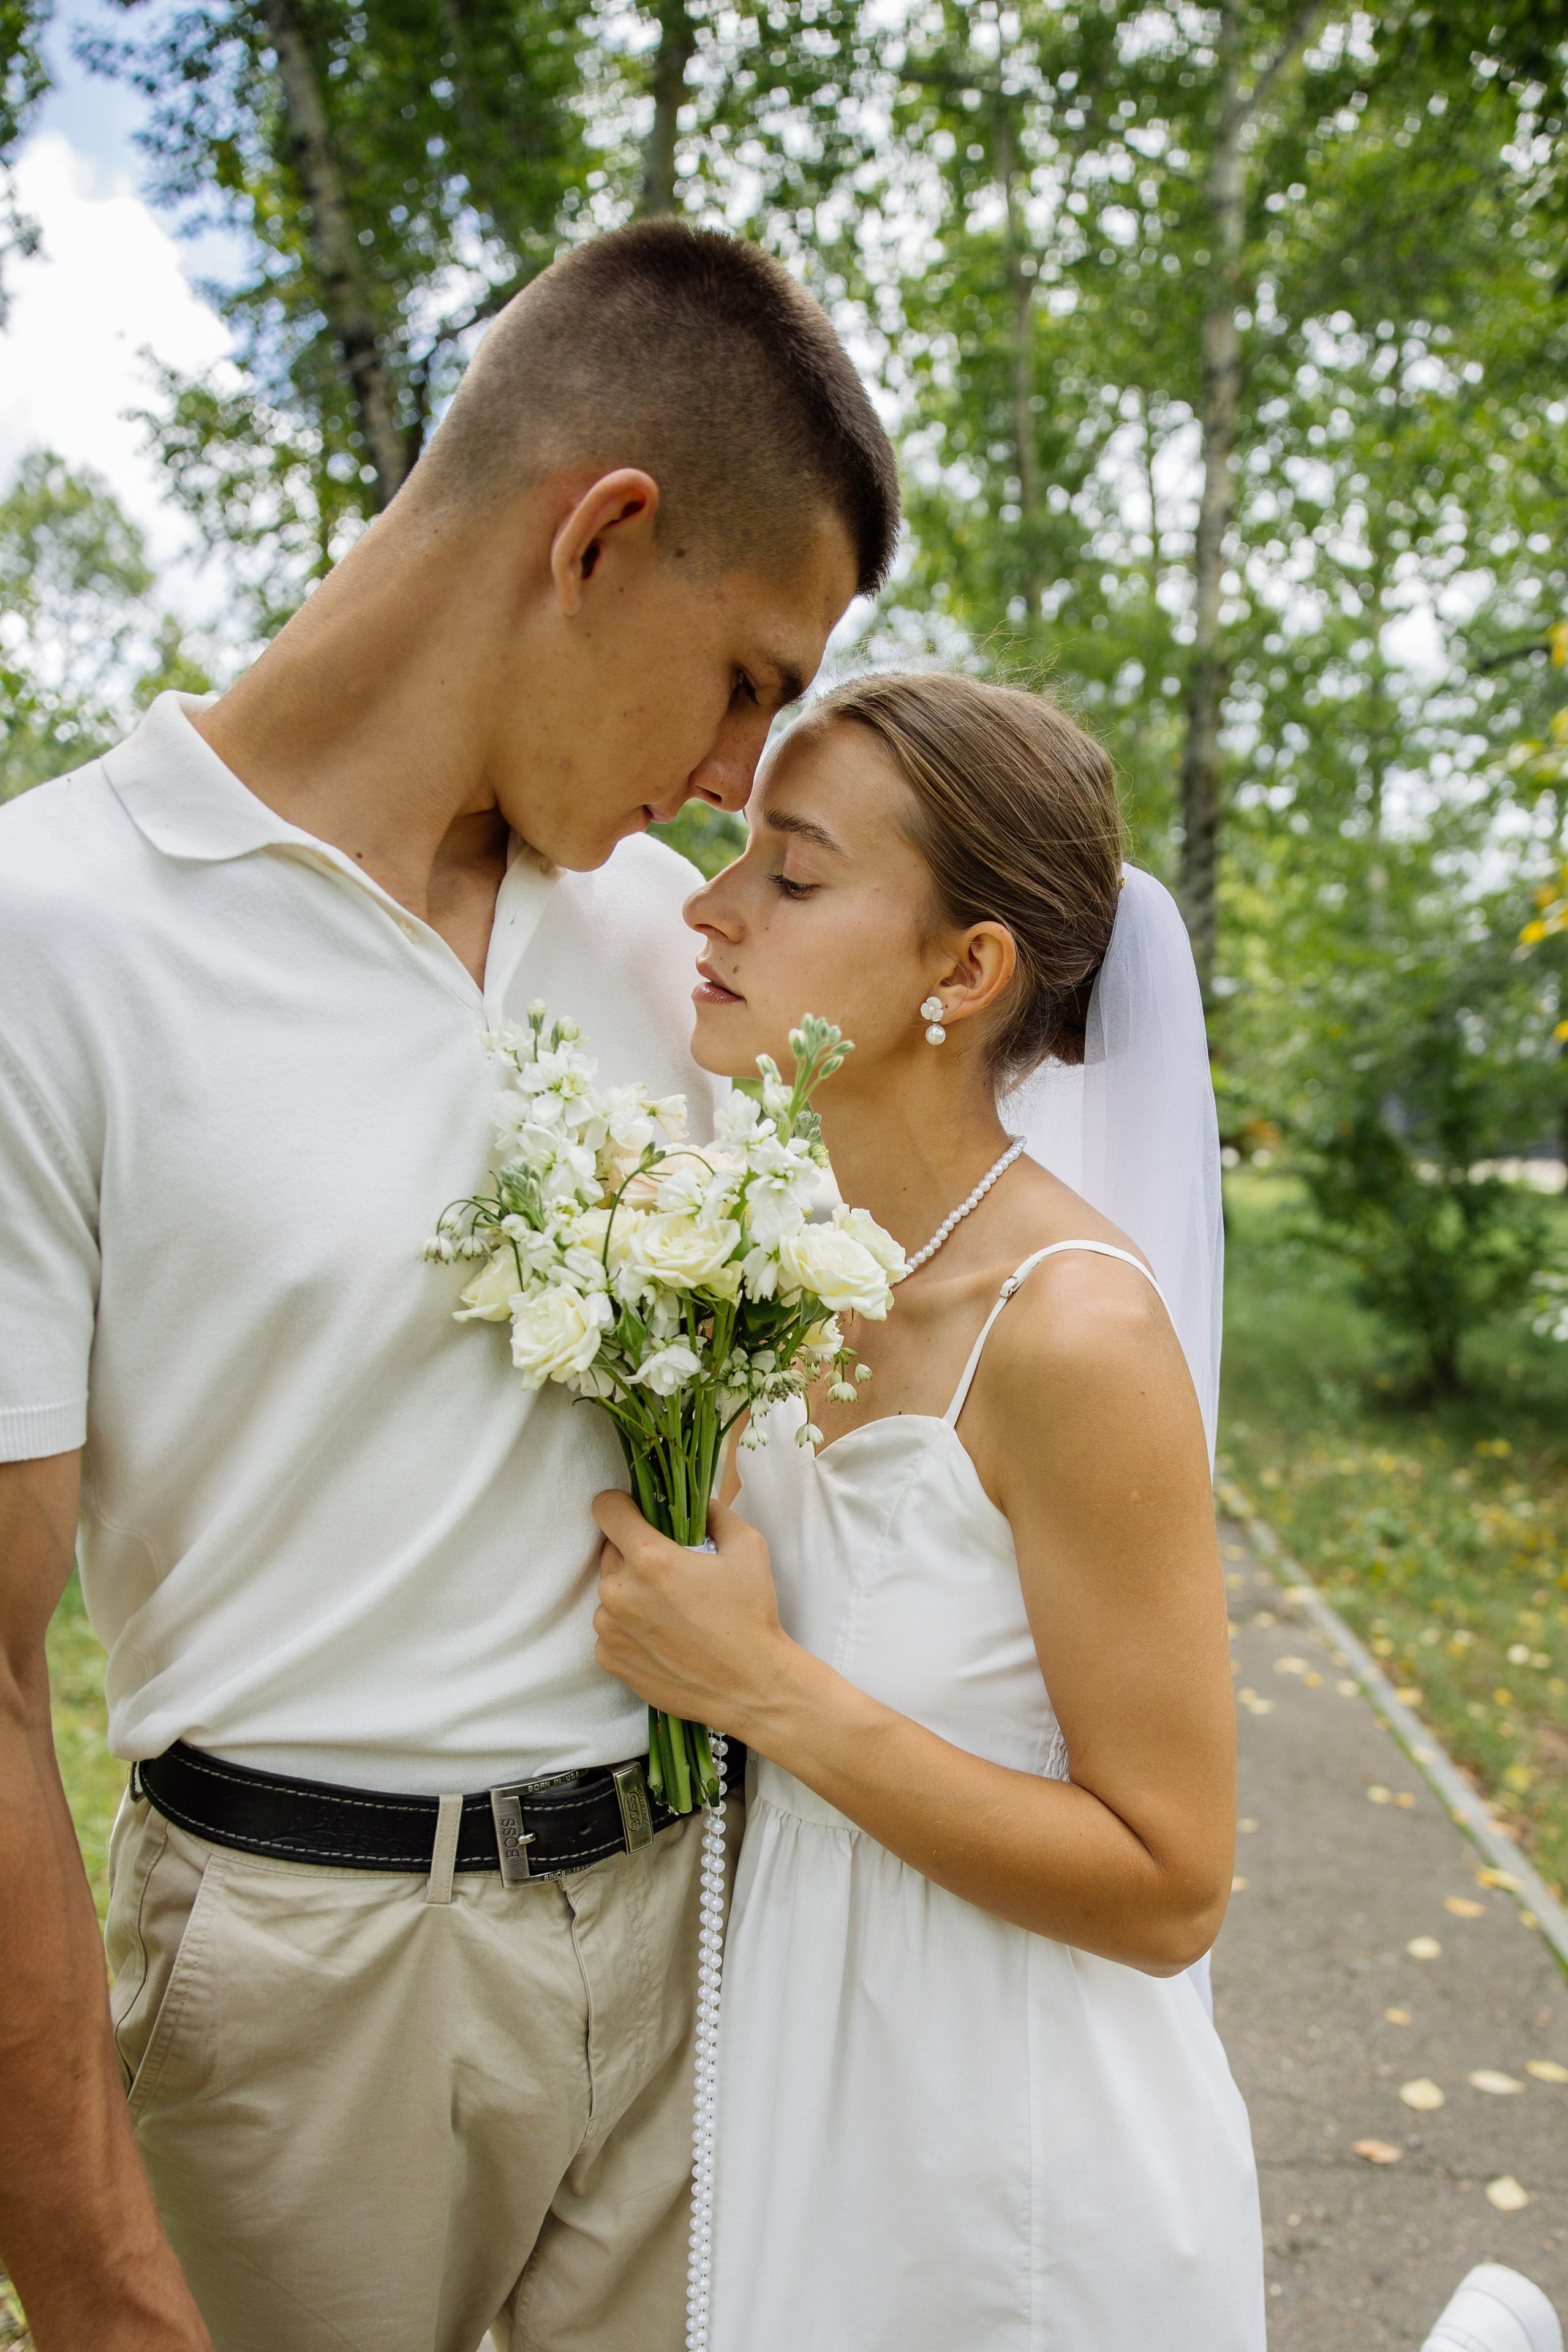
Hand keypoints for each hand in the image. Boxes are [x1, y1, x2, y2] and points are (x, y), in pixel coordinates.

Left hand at [591, 1492, 796, 1736]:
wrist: (752, 1686)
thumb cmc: (751, 1616)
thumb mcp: (748, 1547)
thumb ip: (716, 1513)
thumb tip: (697, 1503)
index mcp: (649, 1558)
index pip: (606, 1509)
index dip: (621, 1505)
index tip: (636, 1514)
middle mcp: (620, 1591)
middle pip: (610, 1552)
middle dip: (636, 1554)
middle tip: (672, 1573)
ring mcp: (610, 1629)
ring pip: (610, 1592)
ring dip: (631, 1593)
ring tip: (670, 1611)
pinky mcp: (610, 1658)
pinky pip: (609, 1629)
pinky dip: (629, 1628)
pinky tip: (662, 1637)